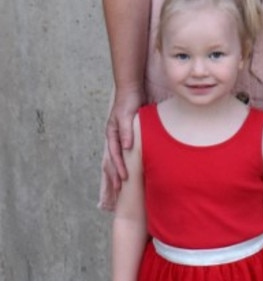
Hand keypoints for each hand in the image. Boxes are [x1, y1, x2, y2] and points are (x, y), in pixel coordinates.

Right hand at [99, 87, 142, 209]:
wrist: (131, 89)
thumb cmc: (128, 101)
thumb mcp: (127, 115)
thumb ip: (126, 131)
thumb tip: (125, 148)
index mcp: (112, 133)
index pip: (114, 155)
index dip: (118, 168)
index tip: (123, 180)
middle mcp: (114, 137)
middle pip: (112, 160)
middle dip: (114, 175)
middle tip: (118, 191)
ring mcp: (120, 136)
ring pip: (117, 158)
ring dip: (118, 171)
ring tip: (120, 186)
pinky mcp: (127, 135)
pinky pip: (124, 152)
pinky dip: (125, 162)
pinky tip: (130, 170)